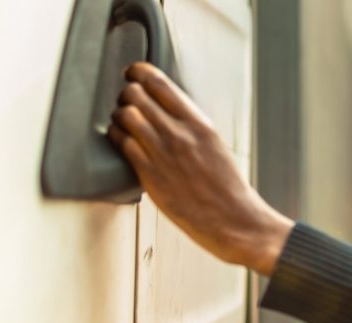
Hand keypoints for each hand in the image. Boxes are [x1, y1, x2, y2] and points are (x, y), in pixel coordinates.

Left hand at [108, 62, 290, 275]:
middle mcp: (180, 133)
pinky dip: (116, 137)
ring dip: (119, 116)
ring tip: (124, 124)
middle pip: (136, 94)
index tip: (133, 74)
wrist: (234, 220)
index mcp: (199, 123)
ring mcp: (163, 153)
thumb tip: (165, 111)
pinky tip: (122, 141)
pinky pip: (121, 143)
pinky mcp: (150, 174)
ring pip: (125, 115)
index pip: (159, 82)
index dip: (139, 73)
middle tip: (127, 103)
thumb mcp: (213, 145)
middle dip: (126, 95)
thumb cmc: (226, 188)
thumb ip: (189, 126)